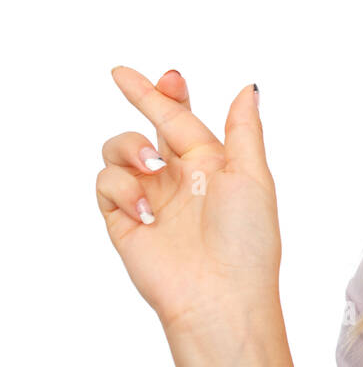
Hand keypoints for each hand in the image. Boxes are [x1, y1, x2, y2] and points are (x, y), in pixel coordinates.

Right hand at [95, 68, 281, 335]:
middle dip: (141, 99)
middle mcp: (180, 177)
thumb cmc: (247, 240)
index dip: (167, 93)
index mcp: (213, 164)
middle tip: (126, 78)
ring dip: (130, 148)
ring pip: (120, 149)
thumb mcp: (252, 176)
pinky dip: (122, 188)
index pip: (184, 119)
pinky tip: (145, 211)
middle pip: (150, 125)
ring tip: (150, 165)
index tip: (160, 72)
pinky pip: (106, 183)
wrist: (218, 294)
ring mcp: (150, 197)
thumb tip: (248, 88)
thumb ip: (243, 130)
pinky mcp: (124, 220)